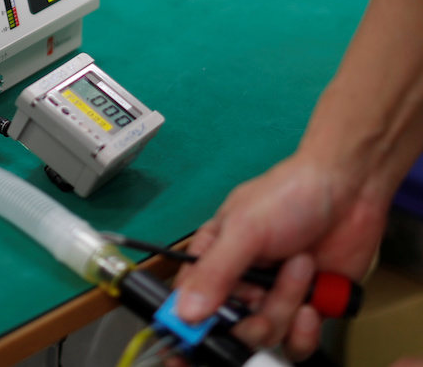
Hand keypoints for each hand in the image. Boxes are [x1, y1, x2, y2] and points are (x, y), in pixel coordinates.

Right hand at [174, 151, 386, 359]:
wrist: (349, 190)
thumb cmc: (290, 193)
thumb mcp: (244, 230)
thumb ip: (214, 272)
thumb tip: (185, 309)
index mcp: (214, 257)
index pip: (188, 301)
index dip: (192, 321)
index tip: (204, 330)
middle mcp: (241, 281)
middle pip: (230, 327)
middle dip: (252, 319)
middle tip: (264, 294)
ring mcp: (273, 296)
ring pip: (266, 334)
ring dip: (286, 306)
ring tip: (300, 269)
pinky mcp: (306, 308)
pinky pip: (297, 343)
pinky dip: (306, 331)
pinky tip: (313, 302)